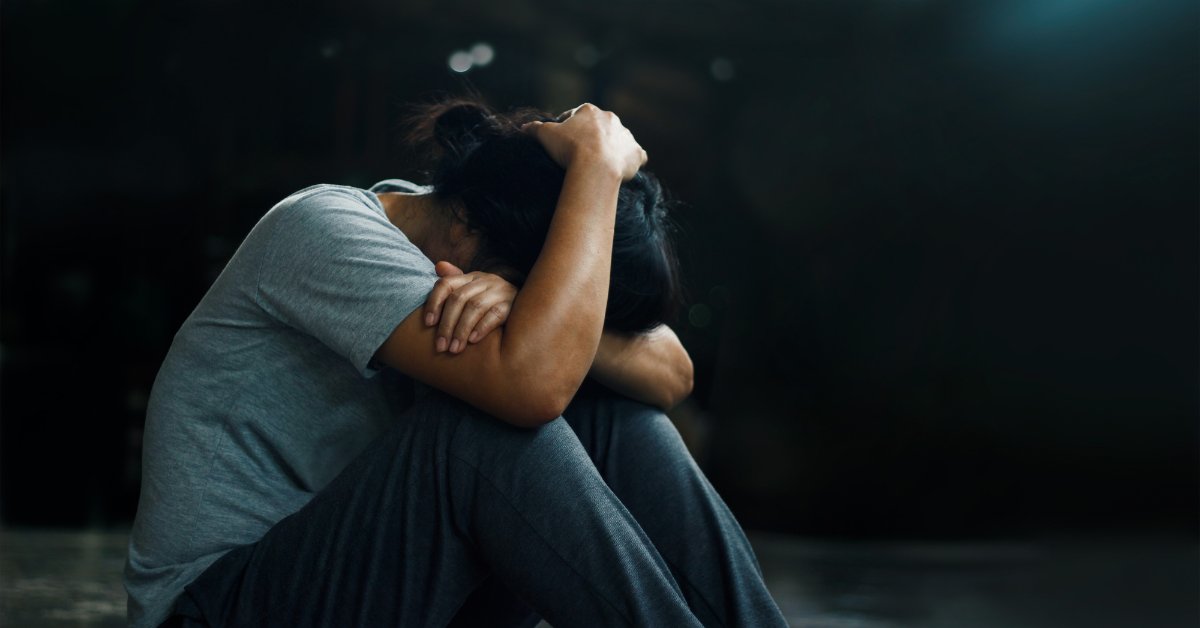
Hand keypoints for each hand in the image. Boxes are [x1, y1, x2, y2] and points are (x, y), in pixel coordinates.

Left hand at [423, 261, 516, 353]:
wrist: (530, 306)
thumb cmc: (493, 302)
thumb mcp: (473, 291)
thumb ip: (454, 282)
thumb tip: (438, 266)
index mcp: (471, 277)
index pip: (446, 284)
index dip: (434, 303)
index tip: (428, 324)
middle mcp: (485, 280)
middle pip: (458, 299)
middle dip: (447, 325)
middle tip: (440, 347)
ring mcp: (500, 290)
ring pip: (475, 307)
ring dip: (462, 330)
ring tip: (454, 349)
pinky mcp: (513, 304)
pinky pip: (495, 314)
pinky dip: (482, 327)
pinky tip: (473, 341)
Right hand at [520, 103, 647, 180]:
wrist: (595, 168)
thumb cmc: (569, 149)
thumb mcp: (546, 135)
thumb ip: (535, 128)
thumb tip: (524, 127)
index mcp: (589, 111)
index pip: (576, 115)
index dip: (567, 126)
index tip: (562, 139)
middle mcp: (610, 119)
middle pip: (599, 126)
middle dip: (591, 136)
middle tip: (581, 153)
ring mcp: (625, 136)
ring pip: (619, 139)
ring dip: (612, 147)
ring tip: (601, 163)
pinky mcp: (636, 153)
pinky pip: (637, 155)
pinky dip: (632, 160)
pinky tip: (626, 167)